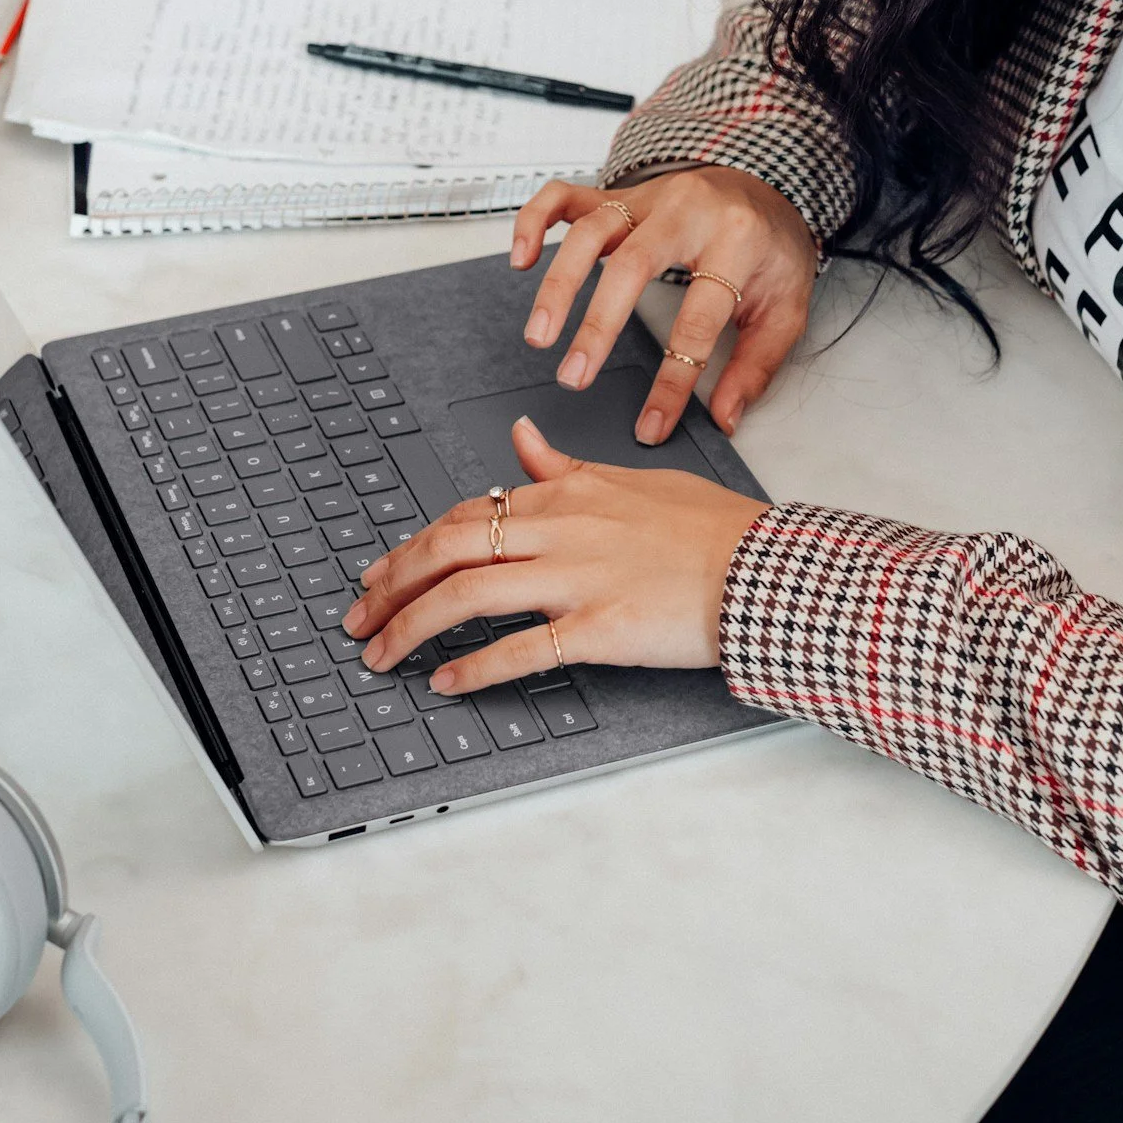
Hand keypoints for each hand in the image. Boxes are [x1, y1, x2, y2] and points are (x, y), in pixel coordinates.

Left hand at [343, 416, 767, 695]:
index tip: (383, 573)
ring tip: (380, 654)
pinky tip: (444, 682)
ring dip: (411, 626)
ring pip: (467, 594)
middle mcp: (561, 530)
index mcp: (566, 494)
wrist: (764, 569)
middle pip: (447, 549)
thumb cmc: (708, 529)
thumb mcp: (632, 480)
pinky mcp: (599, 629)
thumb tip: (522, 440)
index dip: (413, 547)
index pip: (467, 514)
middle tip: (359, 616)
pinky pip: (520, 649)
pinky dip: (473, 667)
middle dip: (391, 585)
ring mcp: (577, 580)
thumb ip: (567, 468)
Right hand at [509, 166, 818, 443]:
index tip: (650, 423)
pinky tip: (522, 258)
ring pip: (590, 231)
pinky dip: (535, 221)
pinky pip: (566, 195)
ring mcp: (648, 199)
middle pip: (632, 265)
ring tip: (540, 334)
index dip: (673, 380)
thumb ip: (756, 365)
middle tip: (573, 376)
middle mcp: (687, 211)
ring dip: (559, 284)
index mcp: (737, 240)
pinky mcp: (620, 194)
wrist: (768, 190)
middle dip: (598, 325)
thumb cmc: (771, 250)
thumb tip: (725, 416)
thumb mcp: (786, 309)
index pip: (697, 320)